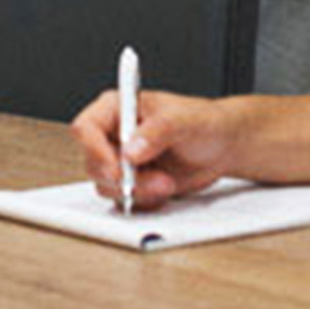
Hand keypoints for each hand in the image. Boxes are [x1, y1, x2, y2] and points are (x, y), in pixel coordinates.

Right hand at [70, 88, 241, 208]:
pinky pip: (124, 200)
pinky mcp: (133, 183)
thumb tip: (131, 150)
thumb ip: (157, 131)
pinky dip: (145, 200)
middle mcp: (114, 135)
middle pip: (94, 163)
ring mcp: (121, 161)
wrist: (223, 146)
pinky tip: (165, 188)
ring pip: (107, 186)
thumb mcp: (185, 120)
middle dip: (124, 178)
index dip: (95, 150)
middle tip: (156, 179)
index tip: (119, 167)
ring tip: (167, 182)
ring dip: (138, 191)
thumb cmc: (204, 122)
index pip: (86, 128)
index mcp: (117, 108)